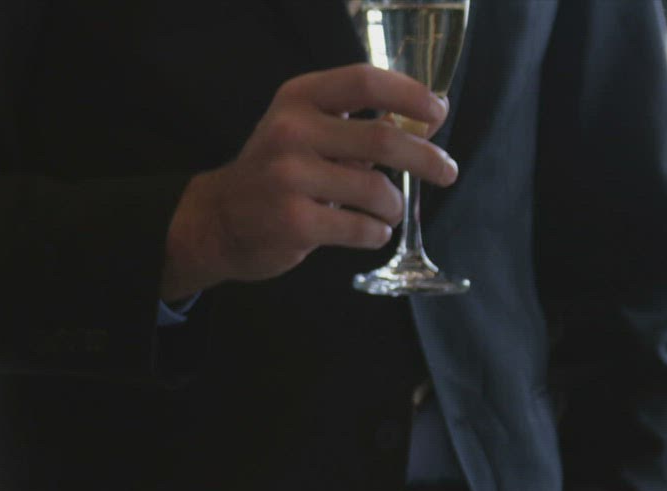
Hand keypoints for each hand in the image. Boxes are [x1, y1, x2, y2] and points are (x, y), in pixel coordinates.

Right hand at [160, 63, 459, 300]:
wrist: (219, 219)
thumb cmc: (277, 172)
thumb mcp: (305, 130)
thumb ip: (356, 124)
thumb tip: (428, 119)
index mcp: (300, 98)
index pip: (365, 82)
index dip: (411, 94)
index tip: (439, 111)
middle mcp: (292, 130)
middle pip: (382, 139)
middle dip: (426, 159)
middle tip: (447, 172)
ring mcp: (290, 177)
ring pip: (375, 191)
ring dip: (394, 205)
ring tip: (390, 211)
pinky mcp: (295, 222)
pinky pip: (361, 228)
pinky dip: (376, 233)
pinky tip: (370, 231)